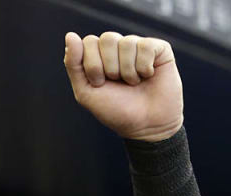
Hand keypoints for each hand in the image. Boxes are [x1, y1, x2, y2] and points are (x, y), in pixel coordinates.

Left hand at [64, 32, 182, 141]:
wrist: (145, 125)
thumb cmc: (114, 109)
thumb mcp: (85, 91)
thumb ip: (73, 64)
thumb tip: (70, 35)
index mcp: (99, 55)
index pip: (89, 42)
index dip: (93, 65)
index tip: (99, 83)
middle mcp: (118, 48)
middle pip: (107, 38)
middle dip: (109, 67)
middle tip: (117, 82)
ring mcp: (139, 47)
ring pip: (126, 42)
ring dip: (127, 70)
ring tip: (133, 82)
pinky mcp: (159, 49)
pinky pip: (146, 46)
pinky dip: (143, 67)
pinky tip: (148, 76)